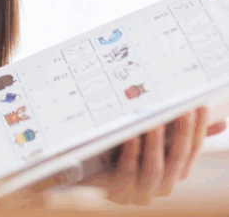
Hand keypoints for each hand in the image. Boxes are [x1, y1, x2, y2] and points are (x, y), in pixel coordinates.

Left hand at [84, 106, 226, 204]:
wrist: (85, 174)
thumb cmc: (121, 152)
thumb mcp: (150, 140)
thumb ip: (178, 132)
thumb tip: (219, 121)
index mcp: (174, 173)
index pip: (193, 150)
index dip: (199, 130)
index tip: (200, 107)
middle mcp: (163, 185)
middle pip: (177, 158)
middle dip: (182, 133)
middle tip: (182, 109)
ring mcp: (141, 192)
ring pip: (155, 167)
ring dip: (156, 143)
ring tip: (155, 121)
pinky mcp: (119, 193)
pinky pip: (127, 170)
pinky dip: (131, 152)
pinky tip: (130, 135)